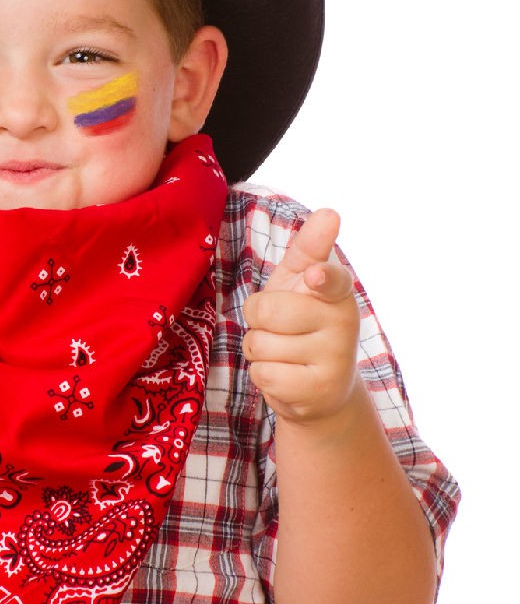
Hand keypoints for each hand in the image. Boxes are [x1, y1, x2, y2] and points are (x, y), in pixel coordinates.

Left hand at [242, 209, 359, 424]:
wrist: (321, 388)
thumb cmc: (303, 322)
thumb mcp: (301, 281)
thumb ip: (310, 248)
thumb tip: (329, 212)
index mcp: (339, 290)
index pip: (332, 279)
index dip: (321, 277)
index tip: (314, 275)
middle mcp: (344, 323)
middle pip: (268, 310)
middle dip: (258, 319)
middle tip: (278, 326)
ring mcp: (335, 359)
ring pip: (260, 344)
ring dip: (259, 349)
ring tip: (284, 353)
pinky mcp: (319, 391)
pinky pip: (263, 374)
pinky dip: (263, 375)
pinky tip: (285, 376)